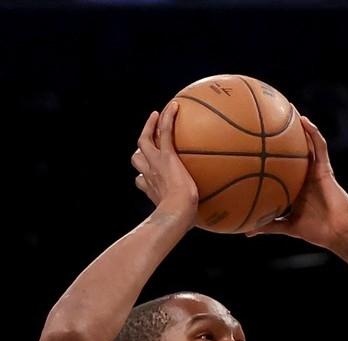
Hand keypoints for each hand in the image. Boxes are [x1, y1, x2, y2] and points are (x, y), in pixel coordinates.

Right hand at [130, 102, 198, 222]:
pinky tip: (175, 106)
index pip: (142, 181)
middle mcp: (149, 175)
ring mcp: (155, 163)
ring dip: (149, 127)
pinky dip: (167, 118)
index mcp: (152, 190)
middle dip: (140, 152)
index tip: (147, 176)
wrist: (177, 213)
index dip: (143, 176)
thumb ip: (192, 220)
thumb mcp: (185, 222)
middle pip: (137, 159)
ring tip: (156, 116)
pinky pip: (164, 131)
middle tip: (148, 143)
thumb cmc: (183, 223)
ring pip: (144, 141)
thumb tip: (211, 227)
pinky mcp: (165, 155)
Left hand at [247, 118, 347, 249]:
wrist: (338, 232)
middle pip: (294, 151)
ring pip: (307, 144)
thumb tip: (247, 231)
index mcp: (296, 186)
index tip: (257, 144)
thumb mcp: (287, 226)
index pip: (283, 166)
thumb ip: (268, 225)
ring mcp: (316, 170)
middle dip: (284, 136)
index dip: (273, 155)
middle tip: (269, 119)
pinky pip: (320, 148)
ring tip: (288, 109)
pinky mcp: (326, 169)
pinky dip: (313, 134)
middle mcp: (305, 175)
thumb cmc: (316, 230)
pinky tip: (305, 121)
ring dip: (300, 127)